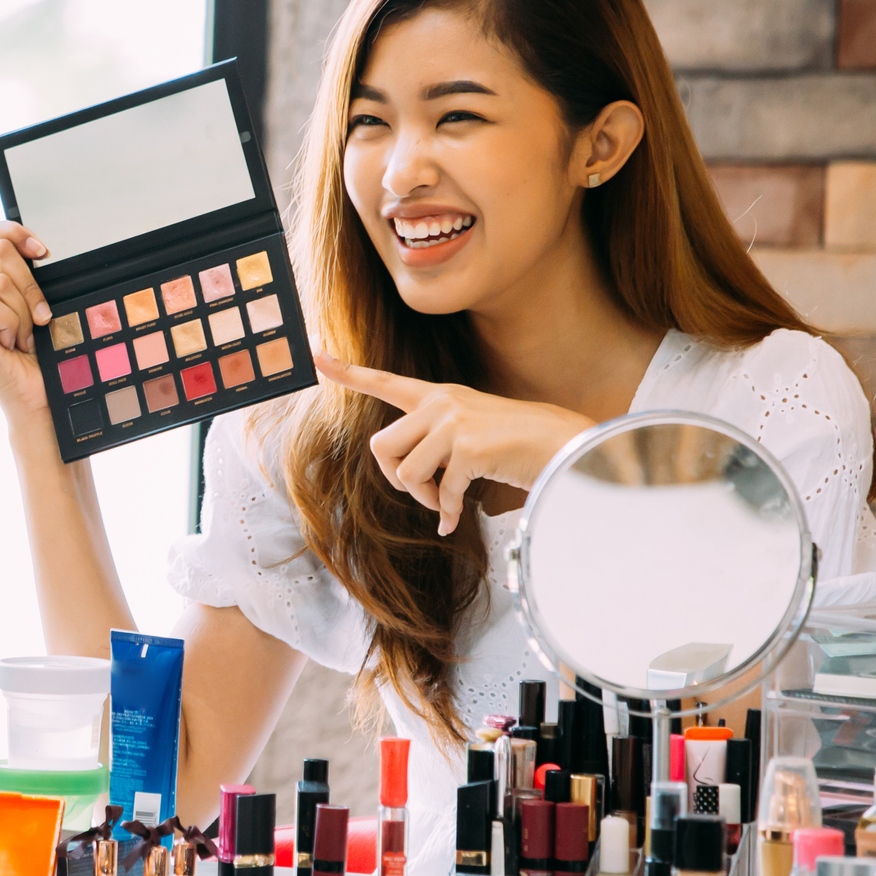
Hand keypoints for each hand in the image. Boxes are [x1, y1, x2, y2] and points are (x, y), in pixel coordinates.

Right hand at [0, 220, 54, 420]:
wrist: (41, 399)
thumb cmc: (45, 358)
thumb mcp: (41, 306)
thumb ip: (30, 277)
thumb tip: (37, 248)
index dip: (12, 230)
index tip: (42, 251)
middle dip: (31, 284)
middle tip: (40, 320)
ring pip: (0, 281)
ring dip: (25, 312)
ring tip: (24, 339)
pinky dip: (14, 324)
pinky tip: (12, 346)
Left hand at [314, 352, 593, 535]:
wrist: (561, 444)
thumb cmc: (516, 444)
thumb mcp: (468, 432)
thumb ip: (433, 444)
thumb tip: (406, 481)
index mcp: (437, 396)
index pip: (384, 381)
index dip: (345, 371)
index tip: (314, 353)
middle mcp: (440, 403)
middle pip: (381, 448)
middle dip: (395, 480)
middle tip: (425, 492)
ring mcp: (453, 422)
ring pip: (405, 474)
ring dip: (425, 498)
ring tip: (447, 501)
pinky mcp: (467, 447)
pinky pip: (440, 494)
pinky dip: (448, 513)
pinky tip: (456, 522)